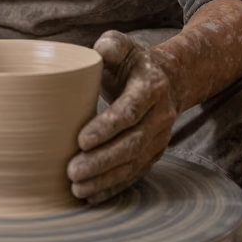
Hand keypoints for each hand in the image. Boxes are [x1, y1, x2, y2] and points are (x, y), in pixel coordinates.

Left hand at [67, 30, 177, 203]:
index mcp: (151, 86)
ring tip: (77, 188)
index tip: (81, 140)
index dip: (107, 127)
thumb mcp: (124, 46)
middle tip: (72, 171)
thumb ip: (111, 45)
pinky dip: (114, 187)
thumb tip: (97, 52)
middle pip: (131, 143)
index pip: (130, 110)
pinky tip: (92, 197)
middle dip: (101, 161)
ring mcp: (159, 138)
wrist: (169, 80)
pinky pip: (135, 174)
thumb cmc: (134, 63)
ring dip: (105, 179)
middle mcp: (160, 116)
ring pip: (133, 164)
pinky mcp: (154, 153)